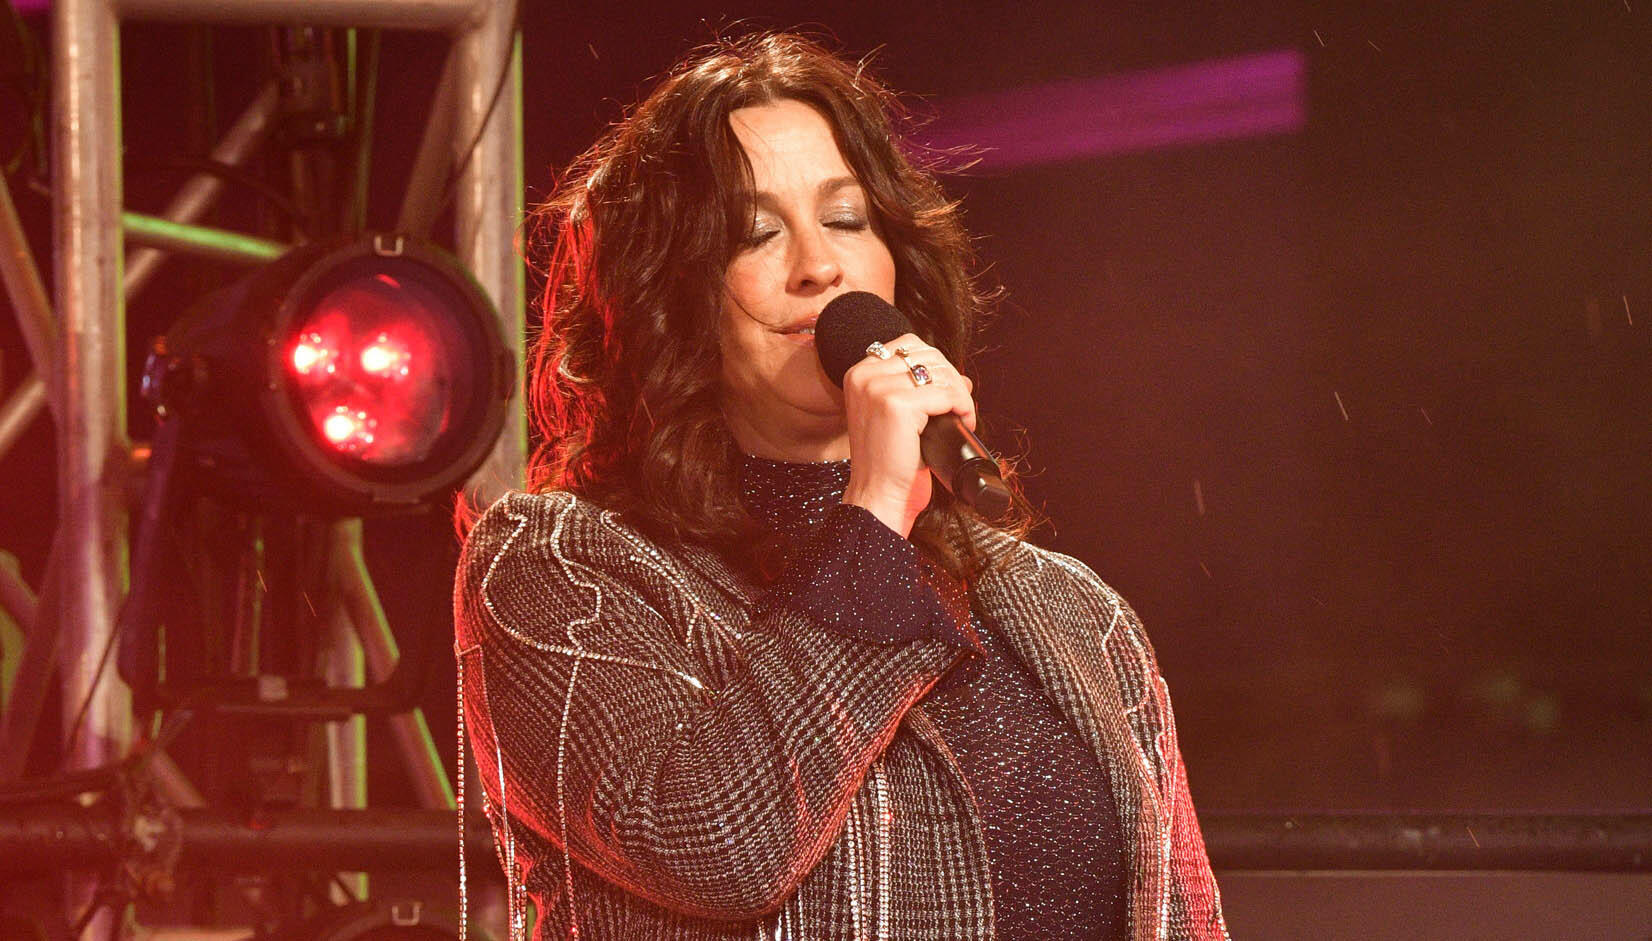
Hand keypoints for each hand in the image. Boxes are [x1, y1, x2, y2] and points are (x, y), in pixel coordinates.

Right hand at [839, 334, 976, 537]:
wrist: (878, 494)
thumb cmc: (889, 461)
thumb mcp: (899, 416)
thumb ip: (920, 389)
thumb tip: (961, 377)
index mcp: (859, 374)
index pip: (909, 344)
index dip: (937, 365)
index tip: (947, 393)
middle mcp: (864, 375)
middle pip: (928, 354)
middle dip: (953, 379)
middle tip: (960, 408)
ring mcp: (877, 387)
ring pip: (940, 372)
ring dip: (960, 394)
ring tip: (962, 417)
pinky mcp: (896, 404)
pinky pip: (946, 394)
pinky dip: (963, 407)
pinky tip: (962, 423)